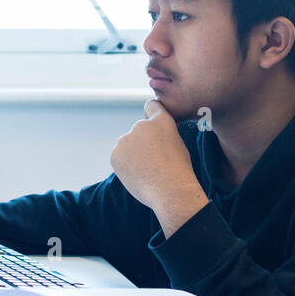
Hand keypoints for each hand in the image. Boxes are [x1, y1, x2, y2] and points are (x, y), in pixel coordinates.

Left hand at [110, 99, 207, 236]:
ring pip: (128, 144)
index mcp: (161, 120)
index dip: (151, 115)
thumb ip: (162, 134)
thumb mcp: (177, 144)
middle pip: (139, 130)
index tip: (151, 124)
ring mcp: (126, 138)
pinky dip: (125, 164)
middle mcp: (142, 125)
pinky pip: (119, 156)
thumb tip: (150, 136)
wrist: (170, 190)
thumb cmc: (179, 171)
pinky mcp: (115, 153)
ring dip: (133, 153)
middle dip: (142, 142)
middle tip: (153, 161)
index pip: (151, 106)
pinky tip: (137, 174)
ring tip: (147, 170)